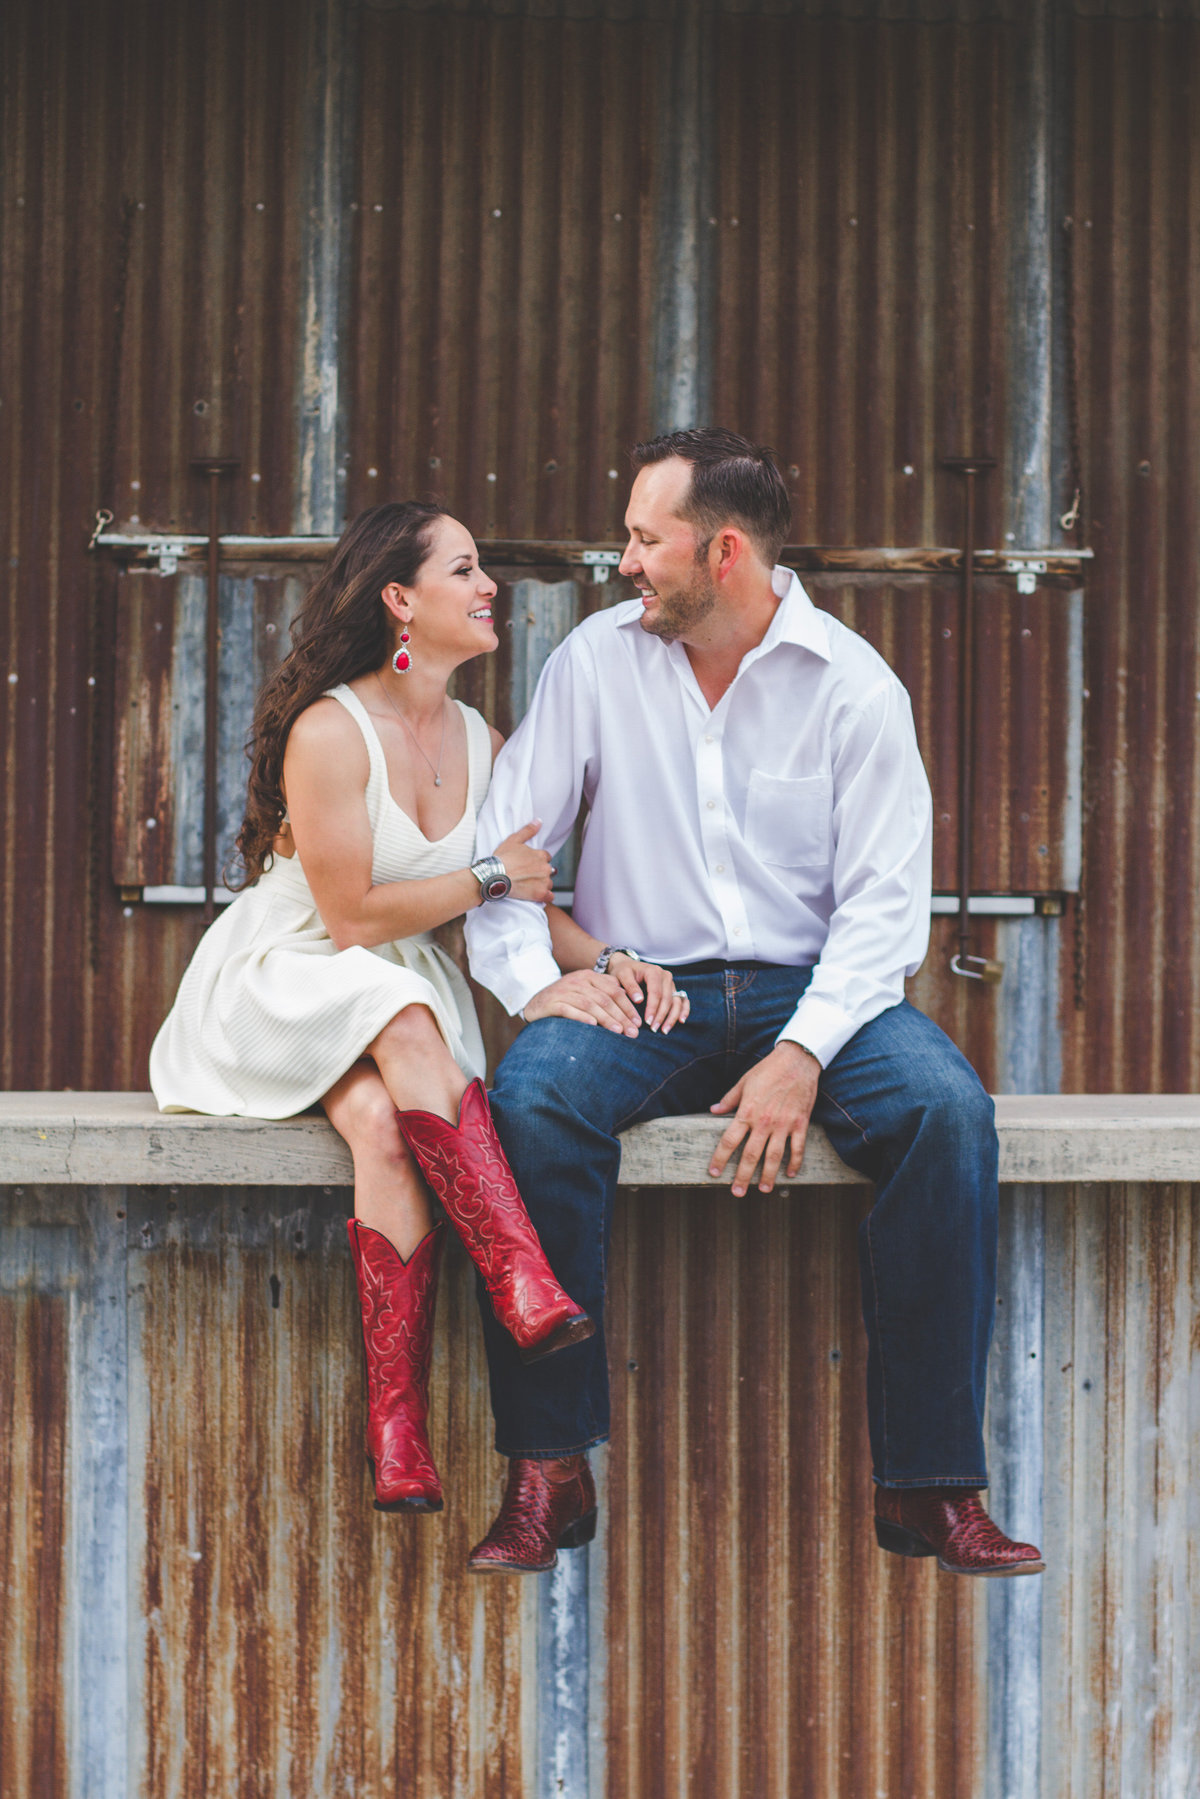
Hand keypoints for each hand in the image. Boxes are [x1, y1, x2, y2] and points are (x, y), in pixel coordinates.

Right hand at [494, 821, 553, 903]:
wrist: (495, 877)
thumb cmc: (502, 858)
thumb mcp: (513, 840)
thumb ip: (528, 831)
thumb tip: (538, 821)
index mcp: (541, 855)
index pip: (546, 857)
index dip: (537, 861)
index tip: (528, 865)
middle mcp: (545, 868)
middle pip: (548, 871)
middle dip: (540, 873)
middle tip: (527, 876)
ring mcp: (544, 882)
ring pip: (548, 883)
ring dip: (542, 884)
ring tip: (528, 886)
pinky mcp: (541, 894)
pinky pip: (549, 897)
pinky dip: (545, 897)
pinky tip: (537, 895)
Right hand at [523, 970, 642, 1035]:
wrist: (535, 1003)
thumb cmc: (565, 1000)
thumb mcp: (585, 991)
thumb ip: (604, 991)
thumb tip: (628, 998)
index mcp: (589, 976)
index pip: (614, 990)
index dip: (628, 1007)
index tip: (638, 1023)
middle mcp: (578, 981)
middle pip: (604, 999)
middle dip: (621, 1016)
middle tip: (633, 1032)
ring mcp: (564, 991)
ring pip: (590, 1005)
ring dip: (606, 1019)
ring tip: (618, 1031)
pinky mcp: (552, 1002)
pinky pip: (569, 1009)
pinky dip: (582, 1017)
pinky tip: (593, 1026)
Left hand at [606, 953, 690, 1033]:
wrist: (627, 966)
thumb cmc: (623, 972)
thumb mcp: (622, 975)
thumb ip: (630, 986)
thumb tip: (639, 1000)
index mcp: (653, 972)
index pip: (656, 993)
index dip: (653, 1008)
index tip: (647, 1022)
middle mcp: (665, 976)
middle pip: (667, 999)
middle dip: (661, 1016)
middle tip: (653, 1029)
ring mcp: (671, 983)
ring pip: (676, 1001)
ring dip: (672, 1017)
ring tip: (664, 1030)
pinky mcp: (673, 989)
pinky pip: (682, 1000)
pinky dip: (683, 1010)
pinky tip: (681, 1021)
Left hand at [708, 1041, 819, 1196]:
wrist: (797, 1060)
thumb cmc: (768, 1069)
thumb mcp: (744, 1082)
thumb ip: (729, 1099)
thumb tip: (714, 1110)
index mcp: (747, 1112)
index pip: (729, 1141)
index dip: (720, 1159)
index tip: (714, 1173)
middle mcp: (764, 1122)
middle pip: (750, 1156)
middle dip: (742, 1177)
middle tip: (737, 1192)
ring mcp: (784, 1125)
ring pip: (774, 1157)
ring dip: (768, 1176)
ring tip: (763, 1189)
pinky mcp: (800, 1124)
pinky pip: (797, 1148)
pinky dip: (794, 1163)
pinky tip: (790, 1174)